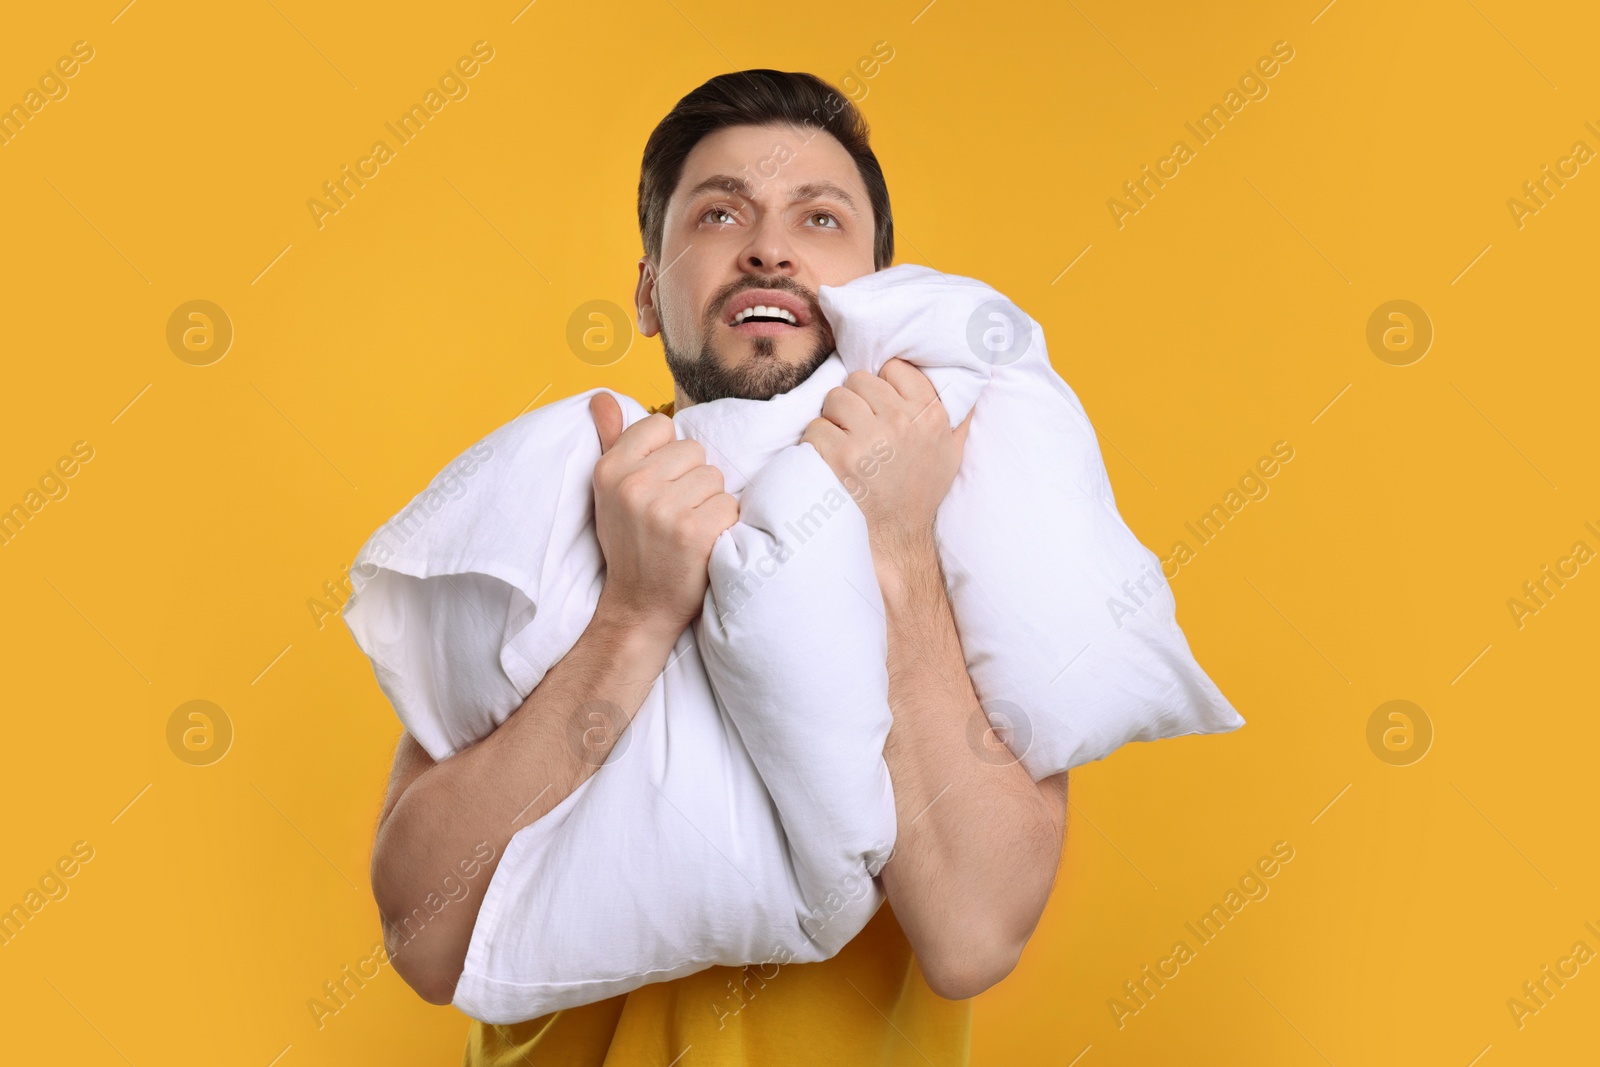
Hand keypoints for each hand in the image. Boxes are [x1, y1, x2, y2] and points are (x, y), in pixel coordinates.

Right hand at [588, 393, 739, 640]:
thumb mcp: (610, 492)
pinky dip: (724, 525)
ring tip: (688, 529)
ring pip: (714, 477)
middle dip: (692, 480)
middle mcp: (633, 486)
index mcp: (609, 471)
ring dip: (710, 503)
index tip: (658, 486)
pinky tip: (703, 543)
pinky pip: (729, 505)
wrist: (640, 607)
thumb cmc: (631, 544)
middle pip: (694, 451)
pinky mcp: (693, 532)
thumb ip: (612, 440)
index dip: (668, 456)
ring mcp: (663, 510)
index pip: (660, 426)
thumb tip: (601, 395)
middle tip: (674, 514)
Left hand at [801, 358, 972, 557]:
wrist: (898, 534)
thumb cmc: (922, 490)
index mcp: (930, 414)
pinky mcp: (842, 458)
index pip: (894, 368)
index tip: (880, 407)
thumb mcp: (952, 450)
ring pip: (835, 398)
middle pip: (858, 380)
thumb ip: (959, 414)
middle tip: (857, 427)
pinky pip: (816, 427)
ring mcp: (871, 440)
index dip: (882, 385)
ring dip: (833, 418)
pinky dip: (816, 441)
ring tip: (843, 440)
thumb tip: (974, 377)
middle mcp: (903, 422)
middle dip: (854, 401)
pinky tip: (829, 457)